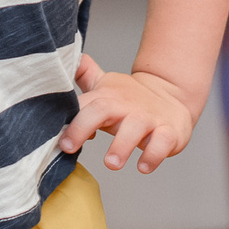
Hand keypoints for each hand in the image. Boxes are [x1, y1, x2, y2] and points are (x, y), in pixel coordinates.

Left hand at [58, 55, 196, 173]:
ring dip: (121, 146)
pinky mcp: (168, 132)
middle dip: (82, 126)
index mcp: (106, 97)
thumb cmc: (130, 98)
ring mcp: (148, 118)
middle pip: (102, 110)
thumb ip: (83, 75)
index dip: (67, 119)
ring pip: (134, 128)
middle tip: (69, 147)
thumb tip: (63, 60)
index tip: (56, 139)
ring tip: (111, 164)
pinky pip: (162, 142)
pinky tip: (143, 167)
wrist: (172, 95)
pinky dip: (153, 155)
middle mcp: (125, 106)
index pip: (82, 105)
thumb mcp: (105, 85)